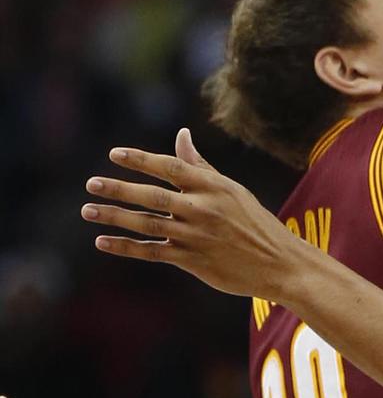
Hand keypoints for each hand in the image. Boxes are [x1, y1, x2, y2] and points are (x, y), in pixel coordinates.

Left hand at [81, 128, 305, 300]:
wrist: (279, 262)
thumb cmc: (254, 222)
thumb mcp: (232, 190)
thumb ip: (201, 166)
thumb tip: (181, 135)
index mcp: (215, 187)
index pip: (172, 167)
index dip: (142, 160)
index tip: (115, 154)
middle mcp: (204, 209)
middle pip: (154, 196)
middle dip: (119, 189)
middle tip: (92, 183)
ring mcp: (197, 236)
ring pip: (147, 224)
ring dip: (114, 216)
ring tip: (88, 210)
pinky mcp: (192, 260)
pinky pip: (152, 251)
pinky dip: (126, 247)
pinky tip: (103, 241)